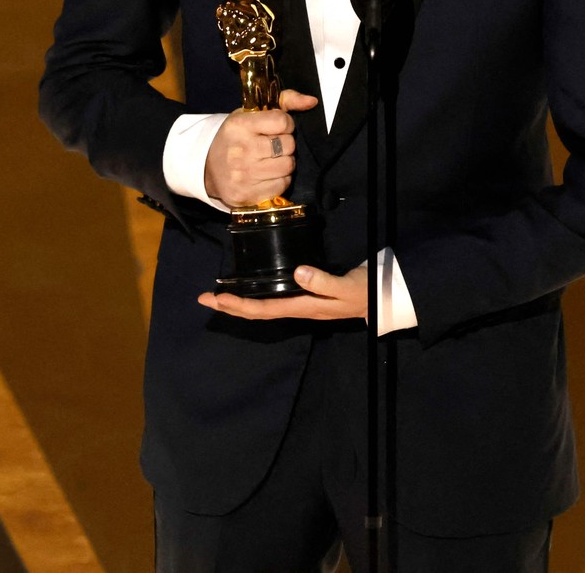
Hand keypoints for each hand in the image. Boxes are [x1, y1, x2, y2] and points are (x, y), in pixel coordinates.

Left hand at [199, 264, 367, 321]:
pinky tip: (249, 292)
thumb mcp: (346, 286)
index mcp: (302, 307)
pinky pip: (272, 301)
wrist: (380, 298)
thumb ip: (323, 281)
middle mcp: (297, 309)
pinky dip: (254, 298)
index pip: (263, 309)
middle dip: (230, 307)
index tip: (216, 299)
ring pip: (262, 308)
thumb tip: (296, 273)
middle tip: (204, 298)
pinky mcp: (304, 297)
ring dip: (239, 304)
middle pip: (257, 312)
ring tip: (219, 297)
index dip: (238, 305)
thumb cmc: (363, 292)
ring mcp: (300, 304)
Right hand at [203, 90, 317, 207]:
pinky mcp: (246, 195)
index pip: (282, 121)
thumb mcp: (251, 114)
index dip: (286, 124)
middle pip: (288, 145)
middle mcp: (240, 150)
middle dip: (286, 145)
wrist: (206, 168)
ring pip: (288, 166)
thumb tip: (312, 101)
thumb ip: (285, 102)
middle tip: (273, 147)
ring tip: (271, 161)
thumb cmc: (236, 138)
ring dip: (284, 163)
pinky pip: (282, 185)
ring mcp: (243, 175)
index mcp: (240, 125)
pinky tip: (267, 175)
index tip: (277, 128)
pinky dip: (279, 180)